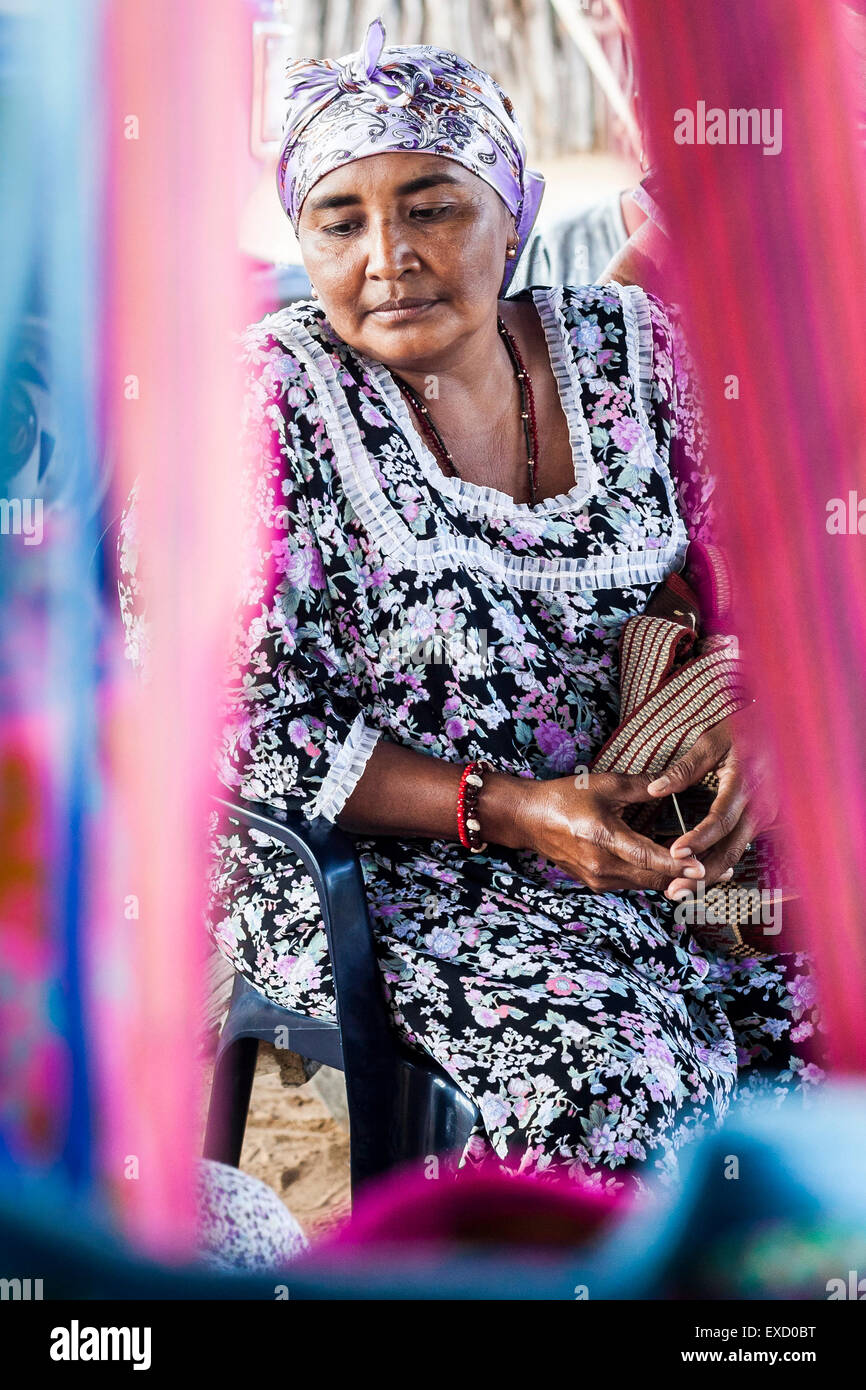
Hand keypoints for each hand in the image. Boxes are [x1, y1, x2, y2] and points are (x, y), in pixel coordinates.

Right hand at [527, 770, 705, 893]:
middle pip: (653, 878)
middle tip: (722, 875)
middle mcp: (602, 865)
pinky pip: (633, 884)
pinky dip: (655, 879)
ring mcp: (598, 879)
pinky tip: (675, 873)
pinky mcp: (597, 883)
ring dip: (674, 881)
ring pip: (645, 885)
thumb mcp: (604, 785)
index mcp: (603, 838)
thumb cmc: (565, 797)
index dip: (678, 864)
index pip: (648, 857)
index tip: (705, 868)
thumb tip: (674, 783)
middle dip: (688, 879)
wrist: (530, 819)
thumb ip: (642, 787)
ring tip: (706, 875)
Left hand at [646, 705, 778, 898]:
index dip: (698, 839)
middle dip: (701, 873)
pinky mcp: (763, 820)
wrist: (782, 730)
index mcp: (745, 783)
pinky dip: (718, 862)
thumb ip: (685, 768)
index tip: (674, 853)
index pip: (721, 819)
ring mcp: (766, 816)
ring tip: (678, 890)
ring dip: (708, 874)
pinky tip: (696, 875)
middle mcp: (761, 806)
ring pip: (736, 853)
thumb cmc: (743, 730)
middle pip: (731, 848)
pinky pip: (739, 845)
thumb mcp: (712, 741)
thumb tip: (654, 788)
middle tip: (673, 890)